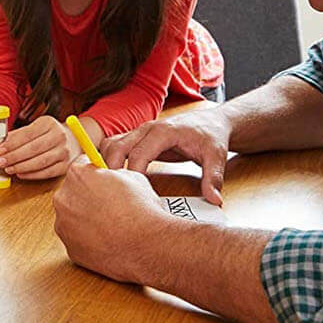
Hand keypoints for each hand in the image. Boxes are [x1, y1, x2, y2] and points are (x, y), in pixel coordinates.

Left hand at [0, 115, 75, 179]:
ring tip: (8, 169)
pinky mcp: (65, 166)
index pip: (28, 134)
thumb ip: (19, 135)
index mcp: (49, 123)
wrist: (73, 140)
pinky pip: (47, 172)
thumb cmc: (47, 134)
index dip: (12, 143)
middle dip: (15, 156)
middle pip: (34, 148)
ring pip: (40, 161)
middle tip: (1, 161)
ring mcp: (64, 152)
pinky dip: (32, 174)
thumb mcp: (35, 127)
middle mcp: (59, 136)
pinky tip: (20, 174)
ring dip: (22, 167)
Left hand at [52, 163, 166, 281]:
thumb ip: (113, 175)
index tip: (102, 181)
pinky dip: (90, 241)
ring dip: (87, 220)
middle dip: (88, 198)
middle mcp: (63, 199)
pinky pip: (77, 241)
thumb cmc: (142, 209)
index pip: (80, 167)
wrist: (147, 244)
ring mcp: (63, 226)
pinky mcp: (70, 249)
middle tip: (109, 206)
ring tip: (111, 226)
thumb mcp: (132, 177)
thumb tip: (112, 178)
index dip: (95, 174)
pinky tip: (108, 241)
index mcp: (77, 175)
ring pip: (72, 219)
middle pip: (72, 194)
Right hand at [101, 103, 232, 205]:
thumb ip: (213, 177)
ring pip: (110, 144)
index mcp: (163, 132)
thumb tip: (214, 199)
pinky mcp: (137, 139)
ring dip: (105, 163)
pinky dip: (109, 159)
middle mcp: (147, 129)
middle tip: (113, 193)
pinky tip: (115, 177)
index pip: (138, 153)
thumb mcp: (216, 156)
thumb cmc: (211, 136)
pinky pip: (114, 146)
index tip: (135, 193)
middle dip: (110, 169)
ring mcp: (140, 132)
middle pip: (116, 147)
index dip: (133, 174)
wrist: (211, 122)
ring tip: (110, 186)